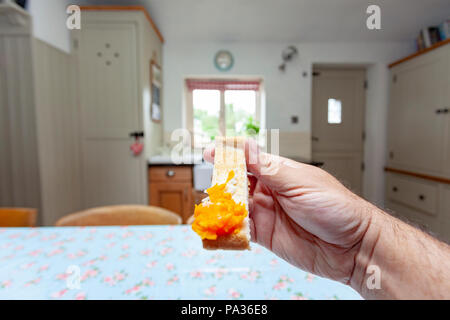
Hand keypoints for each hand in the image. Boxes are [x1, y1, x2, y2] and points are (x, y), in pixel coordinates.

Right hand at [204, 139, 373, 284]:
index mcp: (280, 172)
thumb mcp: (301, 183)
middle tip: (211, 185)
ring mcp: (267, 213)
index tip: (210, 152)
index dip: (229, 155)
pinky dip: (228, 228)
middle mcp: (271, 191)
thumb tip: (247, 146)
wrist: (353, 247)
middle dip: (222, 182)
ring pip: (236, 206)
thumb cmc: (337, 208)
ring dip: (222, 206)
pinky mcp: (266, 235)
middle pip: (237, 182)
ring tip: (211, 207)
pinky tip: (220, 227)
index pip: (249, 159)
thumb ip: (270, 168)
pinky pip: (241, 230)